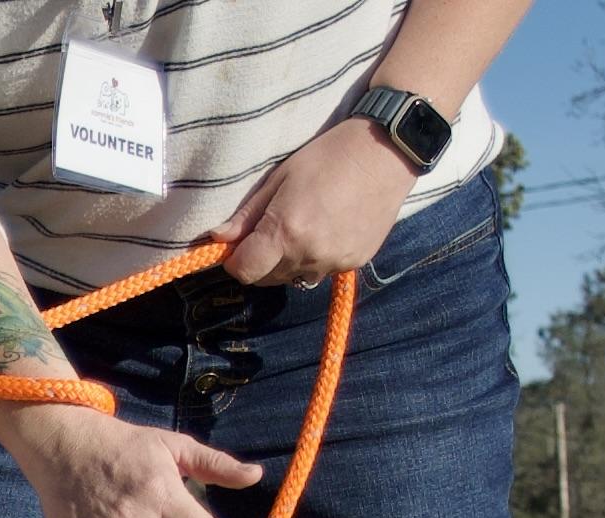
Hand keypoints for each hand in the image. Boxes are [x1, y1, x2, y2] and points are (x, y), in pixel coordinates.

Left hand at [210, 117, 418, 287]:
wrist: (386, 152)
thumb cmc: (329, 156)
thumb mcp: (281, 177)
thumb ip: (248, 215)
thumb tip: (218, 239)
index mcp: (285, 232)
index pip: (245, 271)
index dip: (236, 261)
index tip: (238, 247)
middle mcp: (308, 255)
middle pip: (267, 277)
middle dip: (262, 260)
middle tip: (272, 229)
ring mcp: (333, 263)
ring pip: (295, 278)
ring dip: (289, 262)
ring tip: (305, 226)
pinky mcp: (354, 264)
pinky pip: (322, 271)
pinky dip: (316, 258)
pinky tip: (328, 228)